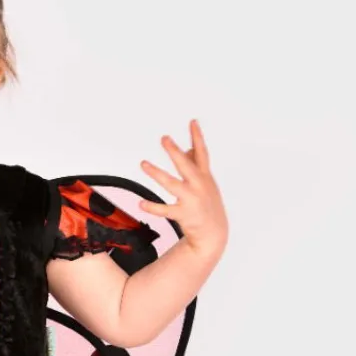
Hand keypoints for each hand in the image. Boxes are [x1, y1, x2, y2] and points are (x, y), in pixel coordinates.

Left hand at [137, 119, 228, 256]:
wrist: (214, 233)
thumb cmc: (208, 204)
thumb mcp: (206, 182)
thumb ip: (196, 164)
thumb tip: (189, 146)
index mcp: (204, 176)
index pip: (202, 153)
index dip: (197, 137)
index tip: (192, 122)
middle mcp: (199, 186)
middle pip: (185, 165)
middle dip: (175, 151)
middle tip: (164, 138)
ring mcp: (191, 200)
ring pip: (171, 184)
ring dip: (156, 173)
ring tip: (143, 163)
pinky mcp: (183, 214)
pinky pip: (165, 210)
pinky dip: (152, 207)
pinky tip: (141, 203)